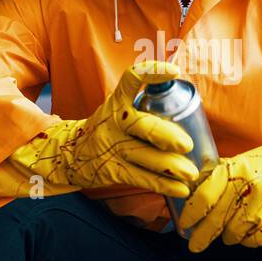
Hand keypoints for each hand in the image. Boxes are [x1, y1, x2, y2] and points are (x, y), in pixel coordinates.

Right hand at [0, 60, 199, 198]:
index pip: (131, 79)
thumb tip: (190, 111)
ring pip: (144, 156)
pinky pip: (142, 178)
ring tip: (191, 173)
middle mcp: (115, 122)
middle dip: (166, 135)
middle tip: (187, 144)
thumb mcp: (117, 110)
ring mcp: (113, 147)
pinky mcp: (114, 171)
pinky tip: (181, 189)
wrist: (69, 155)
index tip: (173, 71)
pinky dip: (163, 185)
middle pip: (142, 126)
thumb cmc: (108, 129)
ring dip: (171, 166)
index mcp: (117, 102)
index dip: (151, 73)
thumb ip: (145, 108)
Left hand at [177, 122, 261, 251]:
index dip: (190, 215)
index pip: (203, 198)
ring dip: (229, 236)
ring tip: (233, 228)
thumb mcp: (245, 160)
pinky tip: (252, 228)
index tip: (184, 225)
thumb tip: (193, 190)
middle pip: (214, 222)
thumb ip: (221, 174)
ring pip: (233, 234)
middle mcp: (246, 188)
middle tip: (195, 245)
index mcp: (234, 170)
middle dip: (201, 237)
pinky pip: (254, 240)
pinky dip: (249, 239)